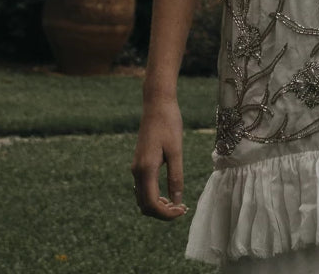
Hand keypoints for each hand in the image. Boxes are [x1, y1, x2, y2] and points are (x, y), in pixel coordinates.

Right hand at [131, 97, 187, 219]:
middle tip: (182, 208)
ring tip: (177, 202)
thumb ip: (175, 177)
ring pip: (142, 198)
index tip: (182, 210)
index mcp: (146, 169)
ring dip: (158, 206)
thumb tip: (177, 201)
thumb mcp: (176, 151)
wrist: (157, 103)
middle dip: (162, 212)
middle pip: (145, 205)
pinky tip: (168, 192)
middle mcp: (137, 171)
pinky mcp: (139, 163)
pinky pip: (143, 188)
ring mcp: (136, 167)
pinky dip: (154, 196)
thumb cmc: (169, 123)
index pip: (152, 204)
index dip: (166, 214)